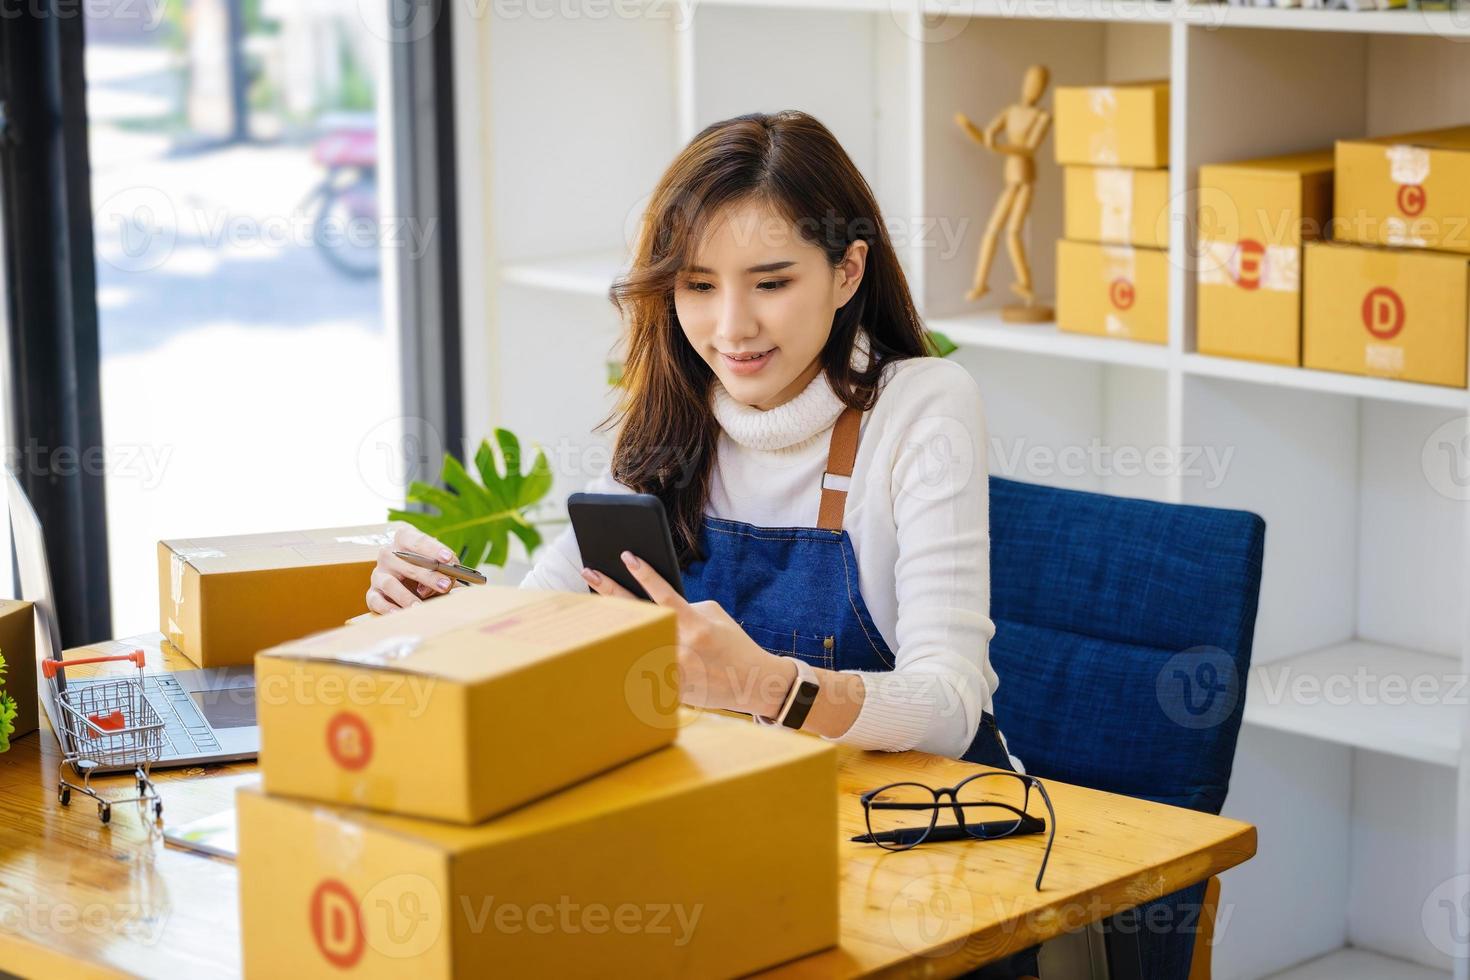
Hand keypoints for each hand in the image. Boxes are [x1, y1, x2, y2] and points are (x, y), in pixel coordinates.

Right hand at [365, 525, 458, 614]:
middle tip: (445, 585)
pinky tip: (400, 614)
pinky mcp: (373, 593)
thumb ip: (445, 570)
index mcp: (404, 540)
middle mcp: (387, 554)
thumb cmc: (429, 570)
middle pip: (404, 561)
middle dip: (428, 575)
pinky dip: (388, 608)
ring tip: (420, 606)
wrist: (414, 585)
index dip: (432, 548)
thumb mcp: (439, 566)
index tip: (447, 558)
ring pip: (389, 583)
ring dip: (406, 595)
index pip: (415, 540)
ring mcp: (378, 574)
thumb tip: (445, 581)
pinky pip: (376, 601)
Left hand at [579, 552, 796, 715]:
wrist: (753, 682)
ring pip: (634, 642)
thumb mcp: (714, 616)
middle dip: (611, 592)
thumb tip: (652, 604)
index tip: (625, 555)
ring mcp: (674, 670)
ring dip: (610, 624)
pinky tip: (602, 648)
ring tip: (584, 608)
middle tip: (589, 571)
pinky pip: (641, 669)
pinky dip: (625, 656)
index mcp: (696, 624)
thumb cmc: (733, 644)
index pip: (664, 595)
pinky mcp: (671, 689)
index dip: (644, 574)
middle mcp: (682, 646)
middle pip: (638, 616)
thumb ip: (684, 608)